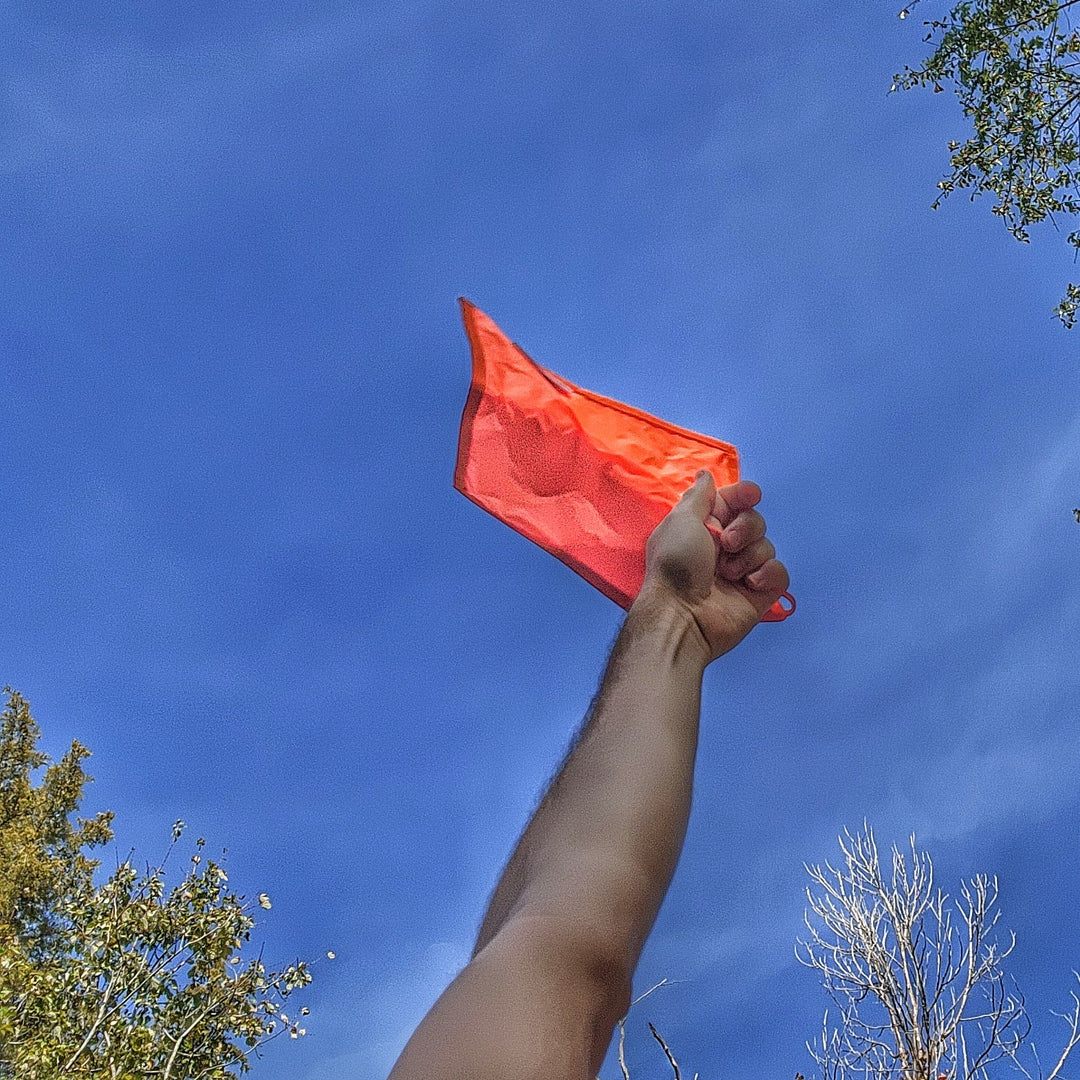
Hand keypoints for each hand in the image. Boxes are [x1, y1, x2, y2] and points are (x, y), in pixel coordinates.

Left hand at [639, 471, 788, 662]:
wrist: (683, 615)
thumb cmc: (676, 565)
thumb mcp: (682, 521)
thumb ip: (699, 497)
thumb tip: (705, 475)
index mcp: (704, 527)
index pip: (733, 501)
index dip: (744, 495)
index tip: (750, 495)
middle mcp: (724, 547)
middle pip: (755, 520)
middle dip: (745, 528)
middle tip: (725, 545)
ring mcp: (743, 570)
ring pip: (767, 545)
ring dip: (749, 556)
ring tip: (728, 574)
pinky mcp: (759, 593)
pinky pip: (779, 572)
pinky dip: (768, 574)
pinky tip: (750, 584)